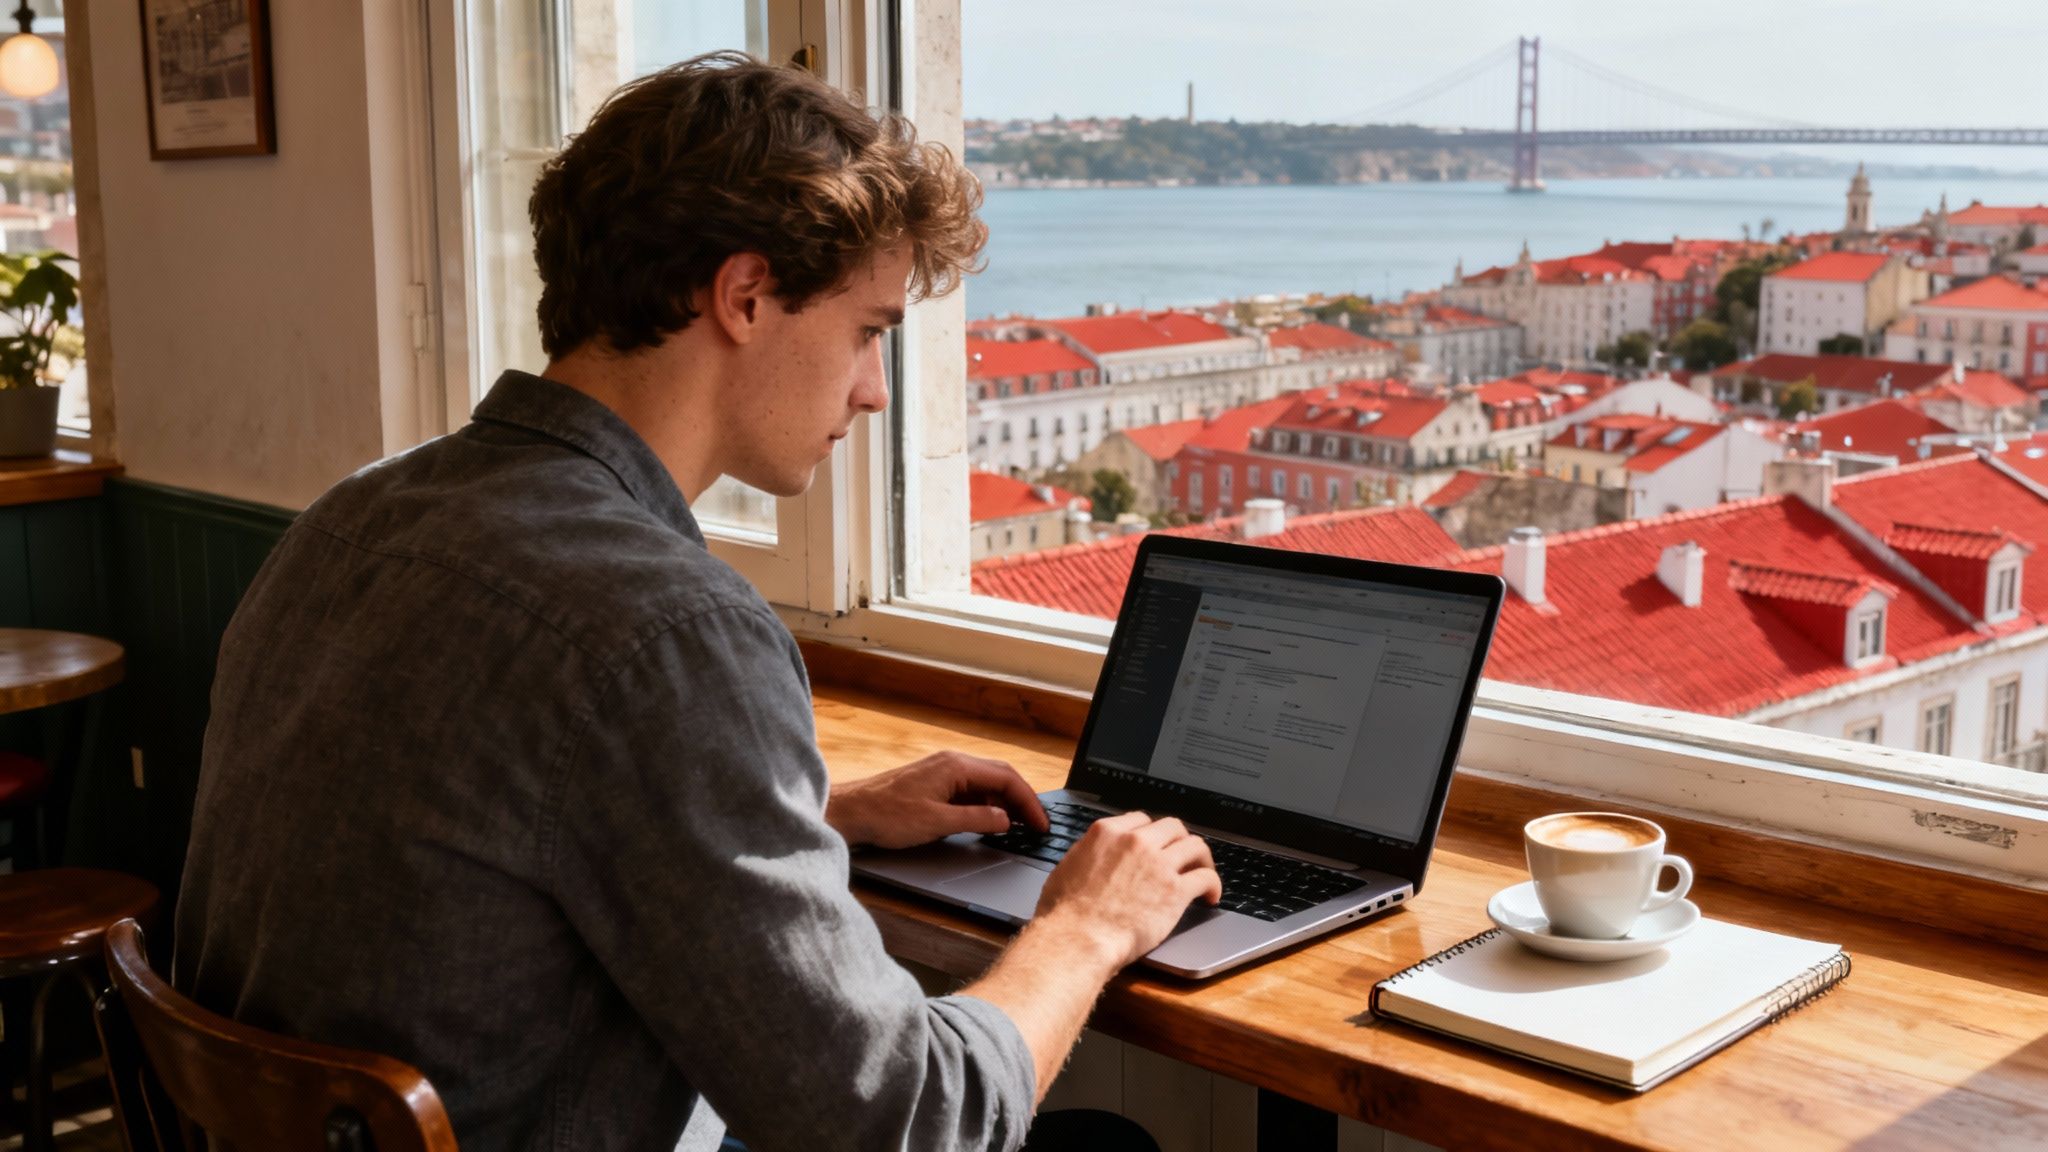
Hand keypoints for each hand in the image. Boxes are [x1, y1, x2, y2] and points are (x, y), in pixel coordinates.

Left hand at [825, 751, 1048, 849]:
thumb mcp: (937, 823)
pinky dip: (986, 804)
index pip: (1007, 778)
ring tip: (1019, 827)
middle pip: (1000, 776)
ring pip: (986, 784)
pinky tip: (990, 821)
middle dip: (1022, 800)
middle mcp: (952, 763)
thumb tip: (1005, 820)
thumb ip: (976, 819)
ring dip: (1005, 803)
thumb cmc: (886, 815)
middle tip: (1038, 826)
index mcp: (956, 767)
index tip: (1041, 824)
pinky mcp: (934, 783)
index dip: (1029, 802)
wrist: (851, 812)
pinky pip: (970, 790)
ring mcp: (943, 771)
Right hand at [1033, 812, 1221, 969]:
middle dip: (1179, 840)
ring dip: (1202, 858)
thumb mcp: (1068, 869)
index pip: (1141, 819)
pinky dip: (1213, 885)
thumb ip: (1088, 855)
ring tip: (1203, 871)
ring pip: (1195, 846)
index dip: (1151, 833)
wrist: (1078, 938)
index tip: (1156, 844)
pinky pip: (1206, 877)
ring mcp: (1159, 864)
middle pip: (1172, 827)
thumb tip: (1094, 857)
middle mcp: (1136, 841)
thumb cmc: (1065, 913)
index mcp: (1108, 833)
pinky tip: (1211, 895)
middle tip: (1182, 856)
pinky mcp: (1176, 890)